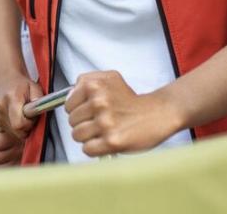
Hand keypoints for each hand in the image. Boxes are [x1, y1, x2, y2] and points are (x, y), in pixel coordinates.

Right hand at [0, 74, 42, 140]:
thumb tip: (40, 112)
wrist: (5, 77)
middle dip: (26, 128)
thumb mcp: (35, 87)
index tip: (32, 117)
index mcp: (12, 98)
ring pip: (13, 133)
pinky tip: (17, 118)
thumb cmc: (22, 84)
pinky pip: (8, 132)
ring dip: (21, 129)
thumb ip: (38, 101)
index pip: (19, 124)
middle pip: (16, 131)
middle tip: (30, 117)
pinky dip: (15, 129)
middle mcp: (1, 108)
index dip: (29, 124)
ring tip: (23, 116)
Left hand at [65, 71, 184, 157]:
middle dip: (84, 123)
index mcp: (94, 85)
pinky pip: (87, 149)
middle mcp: (98, 102)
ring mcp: (105, 122)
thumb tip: (68, 96)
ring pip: (77, 136)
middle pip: (72, 121)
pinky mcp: (112, 141)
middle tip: (100, 122)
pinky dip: (95, 148)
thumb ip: (85, 82)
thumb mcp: (109, 78)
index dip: (78, 110)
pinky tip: (106, 141)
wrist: (158, 112)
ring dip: (89, 137)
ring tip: (103, 132)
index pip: (68, 105)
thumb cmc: (131, 99)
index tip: (90, 111)